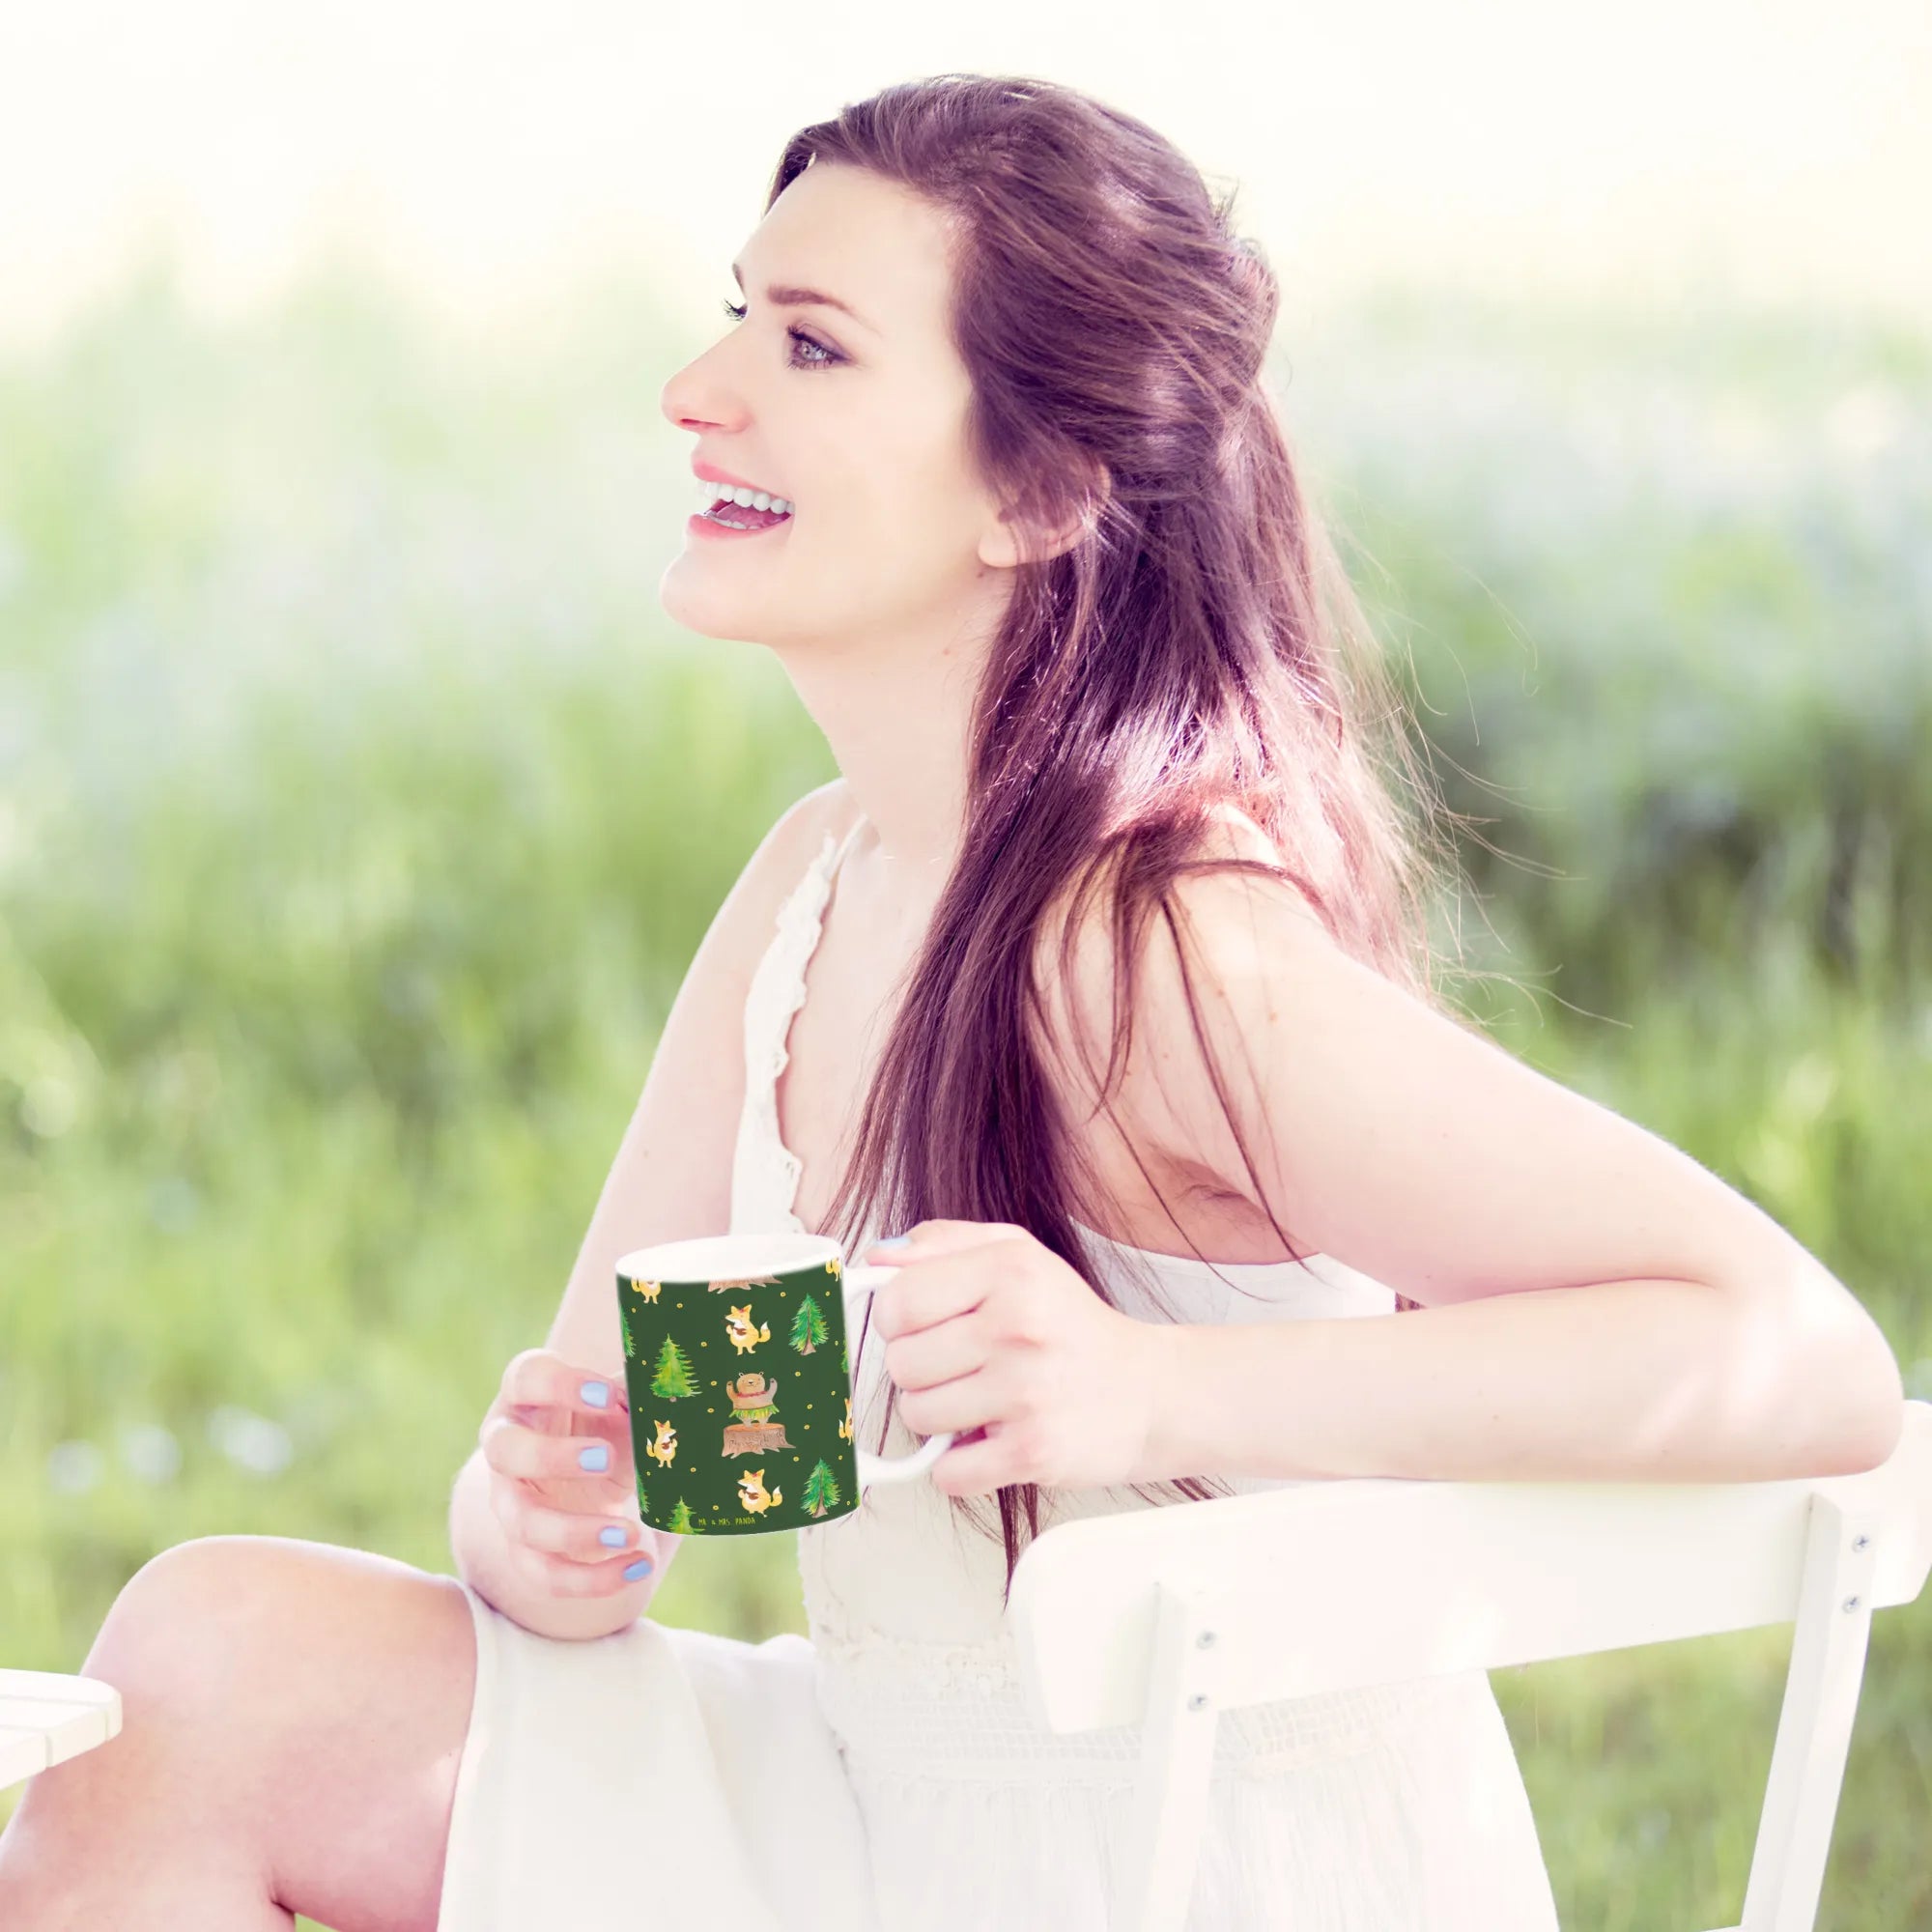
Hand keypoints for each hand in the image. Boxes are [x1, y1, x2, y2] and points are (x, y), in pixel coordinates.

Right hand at [478, 1349, 653, 1596]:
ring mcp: (509, 1499)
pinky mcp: (524, 1547)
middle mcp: (507, 1444)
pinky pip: (542, 1572)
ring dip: (573, 1533)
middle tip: (605, 1460)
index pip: (526, 1378)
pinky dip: (590, 1579)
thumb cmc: (610, 1416)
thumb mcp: (626, 1398)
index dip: (560, 1386)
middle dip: (552, 1458)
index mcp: (527, 1393)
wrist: (596, 1461)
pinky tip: (639, 1566)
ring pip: (520, 1523)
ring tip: (630, 1534)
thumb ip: (642, 1389)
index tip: (610, 1396)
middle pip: (504, 1450)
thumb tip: (678, 1393)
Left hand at [860, 1220, 1167, 1496]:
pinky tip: (992, 1440)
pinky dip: (960, 1465)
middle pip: (901, 1364)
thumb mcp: (1016, 1255)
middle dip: (921, 1370)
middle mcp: (1019, 1326)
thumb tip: (875, 1259)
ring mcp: (1027, 1392)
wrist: (1147, 1392)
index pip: (897, 1301)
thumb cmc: (1070, 1324)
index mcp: (1010, 1269)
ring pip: (917, 1416)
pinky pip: (947, 1473)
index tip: (924, 1326)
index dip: (898, 1320)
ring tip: (983, 1400)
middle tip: (964, 1366)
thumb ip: (942, 1244)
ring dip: (940, 1418)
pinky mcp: (1034, 1452)